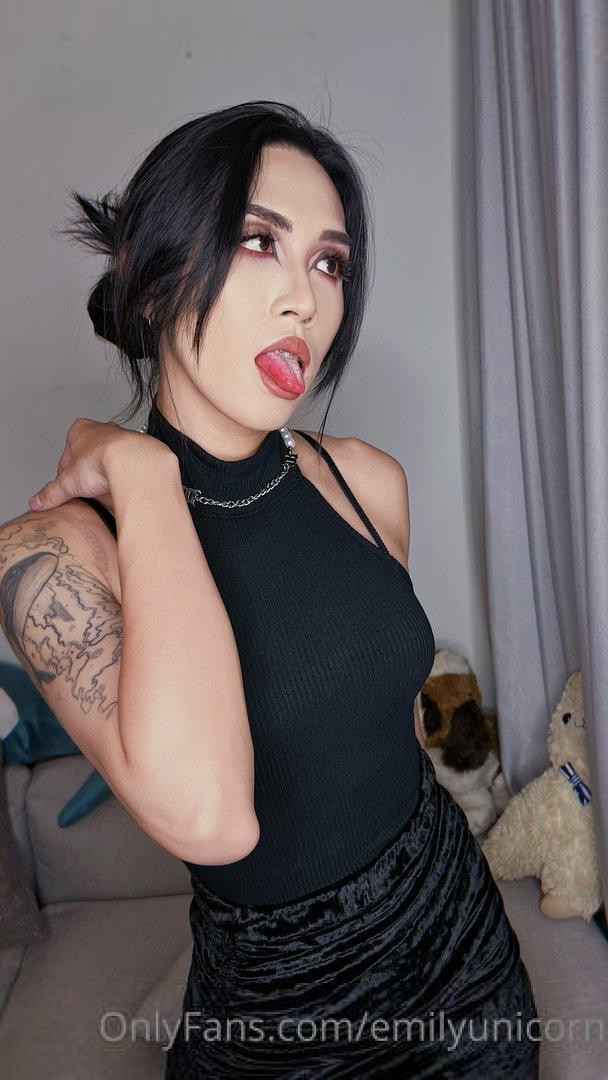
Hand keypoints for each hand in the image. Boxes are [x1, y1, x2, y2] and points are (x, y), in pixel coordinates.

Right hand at [28, 418, 149, 512]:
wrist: (134, 461)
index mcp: (79, 430)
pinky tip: (120, 486)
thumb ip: (52, 492)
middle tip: (87, 491)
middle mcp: (101, 429)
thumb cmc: (102, 460)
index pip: (66, 457)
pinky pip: (125, 463)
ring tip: (105, 489)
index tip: (68, 490)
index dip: (65, 477)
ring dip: (105, 473)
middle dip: (86, 474)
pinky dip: (122, 474)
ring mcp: (120, 437)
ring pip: (108, 459)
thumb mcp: (69, 482)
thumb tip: (38, 502)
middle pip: (87, 457)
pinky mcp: (137, 448)